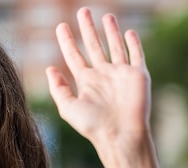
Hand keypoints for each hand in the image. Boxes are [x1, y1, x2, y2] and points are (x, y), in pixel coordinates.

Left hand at [46, 8, 150, 152]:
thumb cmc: (93, 125)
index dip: (67, 41)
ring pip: (115, 47)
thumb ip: (59, 88)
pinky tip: (129, 32)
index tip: (60, 26)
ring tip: (106, 15)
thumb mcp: (68, 107)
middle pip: (93, 46)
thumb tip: (49, 69)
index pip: (74, 56)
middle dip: (87, 28)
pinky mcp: (138, 75)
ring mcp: (121, 74)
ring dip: (110, 31)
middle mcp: (103, 75)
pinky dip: (133, 43)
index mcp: (86, 82)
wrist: (120, 134)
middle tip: (82, 11)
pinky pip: (136, 55)